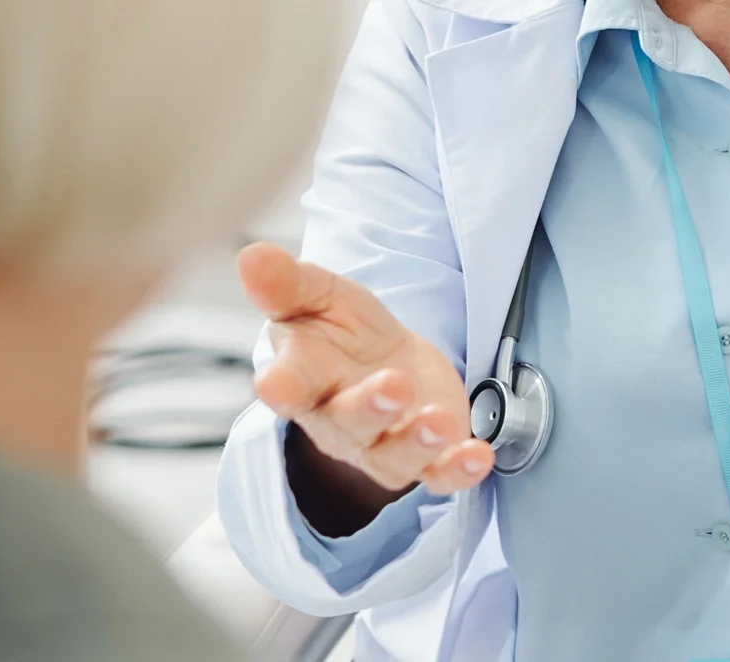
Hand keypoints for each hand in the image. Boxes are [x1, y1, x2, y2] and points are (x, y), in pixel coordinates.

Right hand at [237, 242, 493, 497]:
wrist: (385, 360)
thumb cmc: (341, 331)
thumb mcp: (317, 296)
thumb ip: (287, 283)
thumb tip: (252, 255)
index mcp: (304, 380)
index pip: (287, 387)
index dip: (282, 387)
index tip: (277, 385)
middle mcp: (340, 421)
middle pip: (349, 423)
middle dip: (369, 407)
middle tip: (393, 384)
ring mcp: (383, 443)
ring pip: (394, 456)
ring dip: (417, 442)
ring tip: (439, 422)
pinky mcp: (426, 456)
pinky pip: (440, 474)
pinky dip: (458, 470)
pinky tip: (477, 457)